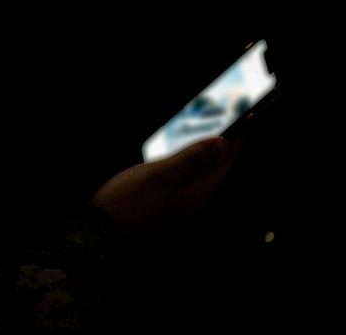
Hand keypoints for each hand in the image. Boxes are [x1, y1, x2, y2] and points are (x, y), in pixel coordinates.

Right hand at [89, 136, 240, 235]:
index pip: (225, 165)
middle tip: (231, 121)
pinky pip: (188, 178)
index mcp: (197, 195)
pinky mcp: (167, 201)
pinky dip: (193, 161)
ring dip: (208, 152)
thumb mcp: (160, 175)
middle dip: (225, 146)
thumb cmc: (128, 201)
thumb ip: (191, 159)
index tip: (244, 118)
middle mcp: (194, 201)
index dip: (235, 141)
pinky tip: (186, 153)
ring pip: (203, 173)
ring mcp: (180, 203)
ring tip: (213, 132)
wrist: (100, 226)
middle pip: (217, 169)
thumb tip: (221, 144)